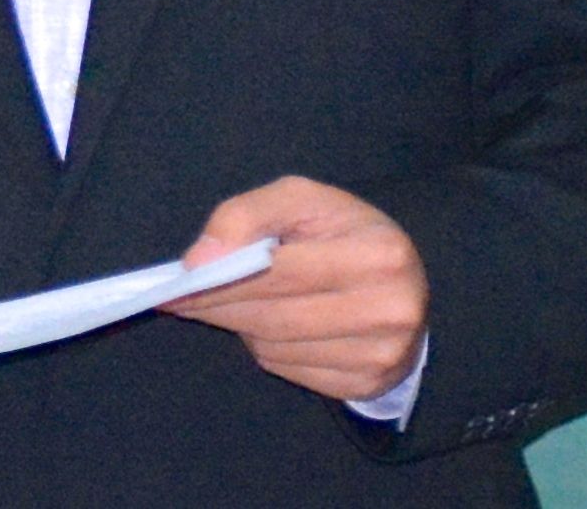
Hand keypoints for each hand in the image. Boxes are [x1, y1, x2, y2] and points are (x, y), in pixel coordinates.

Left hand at [163, 175, 427, 402]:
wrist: (405, 282)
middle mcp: (388, 310)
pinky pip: (290, 370)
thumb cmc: (343, 231)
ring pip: (277, 348)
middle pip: (275, 316)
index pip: (282, 270)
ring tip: (231, 304)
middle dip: (221, 305)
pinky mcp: (367, 385)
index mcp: (378, 253)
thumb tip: (198, 260)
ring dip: (242, 327)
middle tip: (183, 298)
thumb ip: (248, 215)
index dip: (225, 276)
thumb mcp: (302, 200)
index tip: (182, 279)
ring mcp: (380, 355)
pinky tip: (268, 326)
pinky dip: (268, 349)